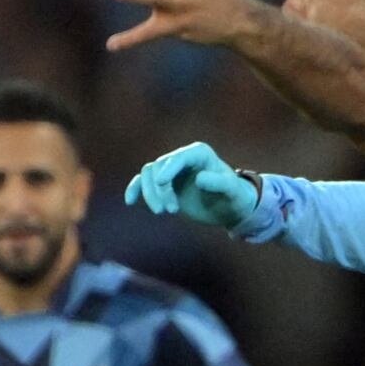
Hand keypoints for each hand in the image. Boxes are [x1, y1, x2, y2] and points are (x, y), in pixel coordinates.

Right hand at [125, 142, 262, 228]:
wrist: (229, 207)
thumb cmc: (234, 196)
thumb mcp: (232, 191)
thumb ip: (219, 183)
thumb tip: (200, 179)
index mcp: (199, 153)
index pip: (179, 157)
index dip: (169, 168)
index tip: (161, 182)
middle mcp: (182, 158)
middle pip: (159, 167)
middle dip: (161, 189)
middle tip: (171, 211)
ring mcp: (171, 170)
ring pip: (148, 174)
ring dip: (150, 193)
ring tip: (162, 212)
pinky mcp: (163, 183)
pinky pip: (143, 181)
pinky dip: (135, 189)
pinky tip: (129, 201)